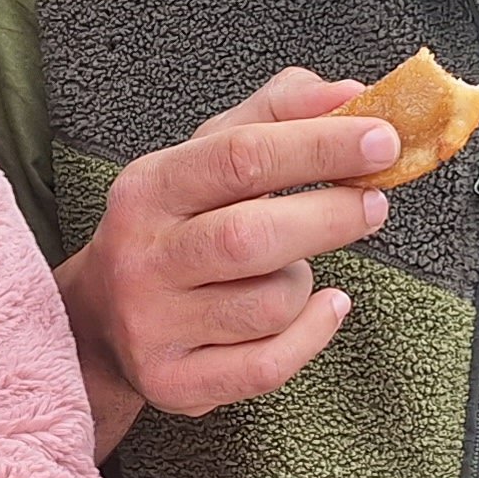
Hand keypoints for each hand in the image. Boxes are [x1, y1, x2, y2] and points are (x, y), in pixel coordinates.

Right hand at [62, 70, 402, 450]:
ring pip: (268, 305)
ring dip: (303, 283)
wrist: (97, 320)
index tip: (380, 140)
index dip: (318, 146)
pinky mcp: (173, 381)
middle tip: (374, 203)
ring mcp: (153, 326)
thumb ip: (276, 116)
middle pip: (251, 236)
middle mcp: (142, 258)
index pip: (239, 158)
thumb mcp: (206, 157)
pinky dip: (312, 334)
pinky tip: (322, 309)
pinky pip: (268, 365)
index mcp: (148, 189)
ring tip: (293, 269)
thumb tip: (350, 96)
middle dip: (329, 216)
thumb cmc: (173, 226)